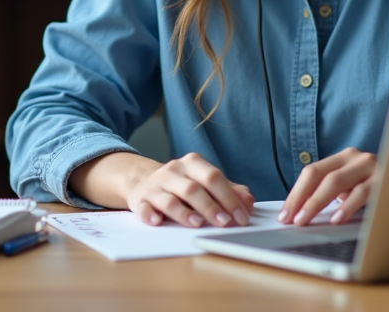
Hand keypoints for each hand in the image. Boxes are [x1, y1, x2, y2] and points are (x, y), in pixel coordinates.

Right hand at [123, 152, 253, 228]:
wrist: (143, 181)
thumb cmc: (182, 184)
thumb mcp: (205, 182)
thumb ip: (228, 191)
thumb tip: (248, 202)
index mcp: (193, 164)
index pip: (214, 177)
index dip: (230, 198)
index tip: (241, 217)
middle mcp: (173, 171)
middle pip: (193, 188)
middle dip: (211, 206)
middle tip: (225, 223)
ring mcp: (155, 185)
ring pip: (170, 199)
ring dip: (184, 213)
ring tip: (197, 224)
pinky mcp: (140, 200)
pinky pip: (144, 207)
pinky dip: (150, 215)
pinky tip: (158, 221)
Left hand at [278, 147, 375, 225]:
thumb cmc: (380, 188)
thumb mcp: (353, 187)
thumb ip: (333, 193)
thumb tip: (301, 212)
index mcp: (344, 157)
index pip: (312, 171)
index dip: (295, 193)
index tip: (284, 214)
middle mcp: (356, 157)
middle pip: (319, 175)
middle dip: (301, 199)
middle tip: (291, 219)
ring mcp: (371, 166)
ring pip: (335, 181)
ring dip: (316, 203)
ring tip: (305, 220)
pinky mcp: (385, 179)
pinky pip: (361, 193)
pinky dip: (346, 206)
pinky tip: (336, 219)